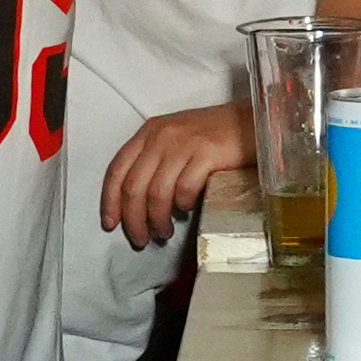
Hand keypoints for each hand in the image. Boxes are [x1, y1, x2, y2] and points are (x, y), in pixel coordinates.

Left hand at [100, 101, 254, 245]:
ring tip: (164, 232)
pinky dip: (182, 205)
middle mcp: (161, 136)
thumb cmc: (214, 135)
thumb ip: (154, 160)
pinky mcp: (207, 152)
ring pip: (157, 192)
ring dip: (157, 220)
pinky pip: (185, 188)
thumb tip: (136, 204)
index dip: (109, 201)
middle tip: (141, 239)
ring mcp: (184, 143)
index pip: (117, 169)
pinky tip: (187, 210)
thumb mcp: (175, 139)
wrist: (251, 121)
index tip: (110, 224)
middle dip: (133, 220)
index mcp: (149, 132)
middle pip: (134, 186)